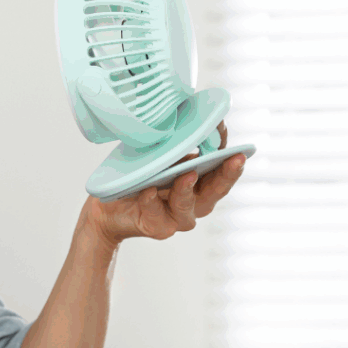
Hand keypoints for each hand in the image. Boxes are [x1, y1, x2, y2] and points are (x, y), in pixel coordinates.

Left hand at [83, 124, 244, 248]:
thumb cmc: (141, 176)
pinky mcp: (159, 227)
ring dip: (186, 189)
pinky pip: (156, 214)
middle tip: (233, 159)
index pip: (223, 171)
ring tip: (187, 174)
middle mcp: (196, 201)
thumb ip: (180, 142)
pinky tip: (148, 190)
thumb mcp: (162, 154)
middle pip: (217, 190)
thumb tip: (195, 120)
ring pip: (188, 205)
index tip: (237, 146)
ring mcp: (178, 217)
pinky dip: (152, 202)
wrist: (110, 205)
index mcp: (202, 183)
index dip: (231, 159)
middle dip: (226, 175)